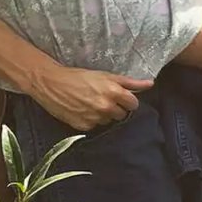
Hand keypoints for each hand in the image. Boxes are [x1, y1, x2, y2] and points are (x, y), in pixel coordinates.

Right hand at [27, 62, 154, 131]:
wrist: (51, 83)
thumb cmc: (80, 77)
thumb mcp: (106, 75)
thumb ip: (130, 82)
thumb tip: (150, 83)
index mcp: (114, 92)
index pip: (133, 104)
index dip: (128, 101)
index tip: (121, 98)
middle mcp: (106, 107)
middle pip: (122, 114)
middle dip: (116, 108)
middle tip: (103, 99)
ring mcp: (94, 118)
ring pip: (108, 121)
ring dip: (103, 115)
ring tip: (91, 103)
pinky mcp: (83, 126)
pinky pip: (94, 126)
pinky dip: (91, 120)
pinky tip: (83, 110)